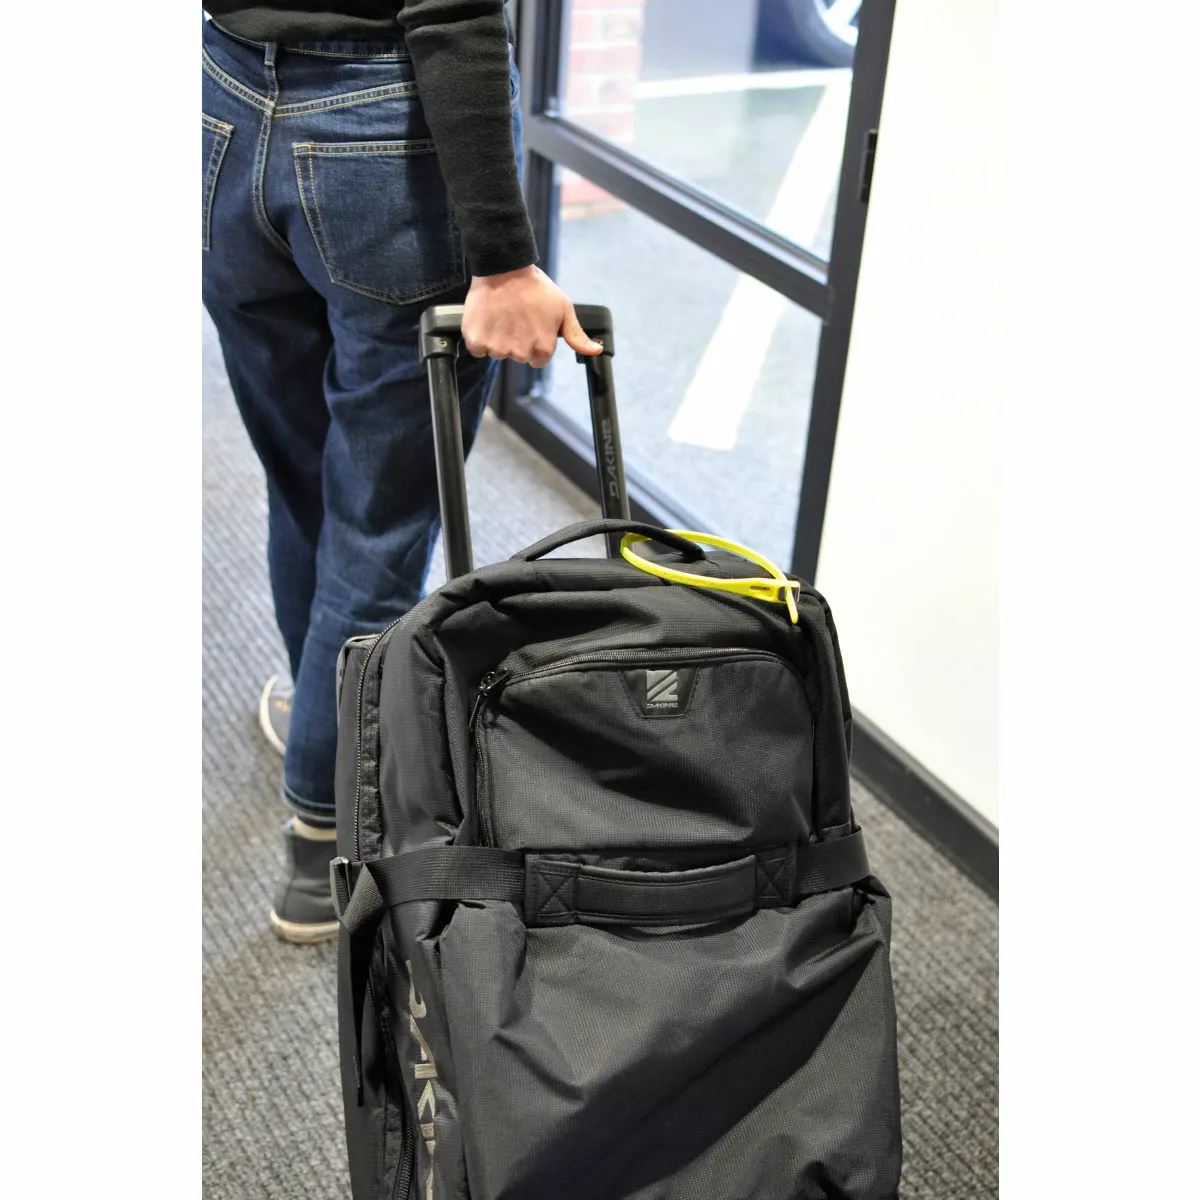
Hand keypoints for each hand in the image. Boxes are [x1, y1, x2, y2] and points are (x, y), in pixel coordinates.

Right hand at [461, 265, 602, 368]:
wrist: (504, 267)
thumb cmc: (536, 287)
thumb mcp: (563, 308)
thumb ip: (577, 335)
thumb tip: (596, 351)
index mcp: (543, 348)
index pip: (537, 360)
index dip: (534, 342)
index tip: (529, 325)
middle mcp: (520, 352)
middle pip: (517, 357)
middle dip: (516, 341)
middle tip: (515, 316)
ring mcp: (497, 347)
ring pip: (497, 352)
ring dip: (497, 338)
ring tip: (501, 315)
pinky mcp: (476, 340)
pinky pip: (477, 349)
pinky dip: (479, 337)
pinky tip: (487, 319)